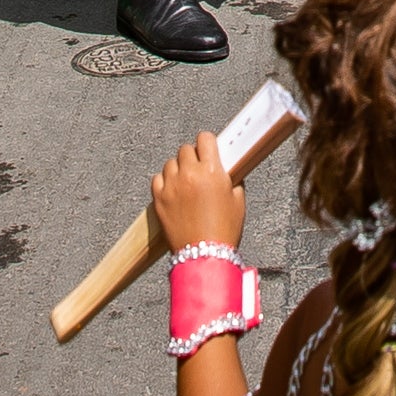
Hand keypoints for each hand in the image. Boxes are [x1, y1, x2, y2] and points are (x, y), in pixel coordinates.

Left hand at [150, 127, 246, 252]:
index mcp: (212, 171)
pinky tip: (174, 190)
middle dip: (193, 156)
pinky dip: (165, 181)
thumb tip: (226, 168)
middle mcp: (190, 174)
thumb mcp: (238, 201)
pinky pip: (157, 178)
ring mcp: (172, 186)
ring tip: (186, 182)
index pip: (205, 139)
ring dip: (179, 168)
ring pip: (171, 162)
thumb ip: (231, 179)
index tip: (209, 149)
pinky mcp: (158, 199)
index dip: (208, 143)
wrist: (204, 256)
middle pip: (186, 149)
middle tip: (199, 169)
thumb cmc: (224, 230)